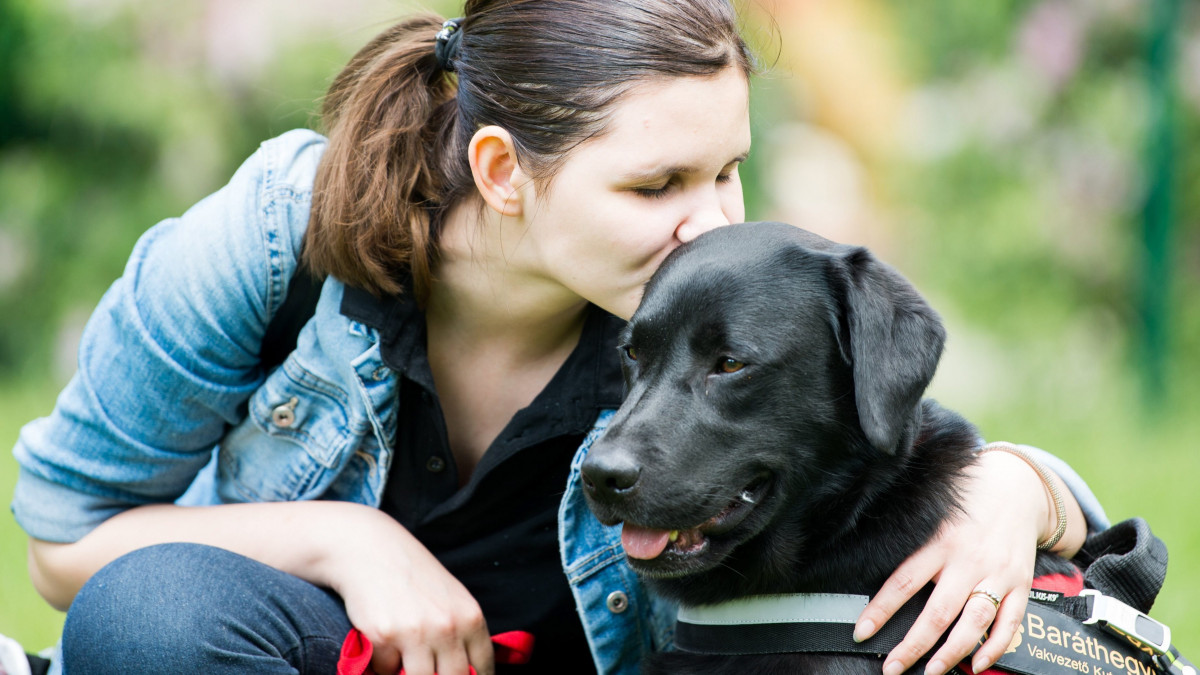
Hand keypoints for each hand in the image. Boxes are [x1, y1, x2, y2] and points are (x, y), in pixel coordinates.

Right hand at [325, 509, 494, 674]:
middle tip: (429, 667)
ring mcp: (416, 633)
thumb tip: (468, 674)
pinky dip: (383, 663)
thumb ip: (462, 634)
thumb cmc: (413, 576)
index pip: (482, 669)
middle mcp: (447, 627)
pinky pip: (386, 670)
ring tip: (404, 654)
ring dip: (408, 672)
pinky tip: (382, 638)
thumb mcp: (451, 600)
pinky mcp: (384, 637)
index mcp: (471, 618)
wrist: (370, 549)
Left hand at [854, 450, 1053, 674]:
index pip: (903, 582)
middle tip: (892, 669)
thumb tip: (866, 561)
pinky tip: (977, 665)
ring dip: (952, 652)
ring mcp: (997, 573)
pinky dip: (995, 647)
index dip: (880, 611)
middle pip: (938, 612)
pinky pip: (1010, 621)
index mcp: (938, 542)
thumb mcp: (932, 514)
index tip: (861, 633)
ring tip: (932, 672)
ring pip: (974, 621)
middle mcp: (967, 560)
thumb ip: (910, 543)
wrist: (1017, 486)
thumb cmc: (964, 503)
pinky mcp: (1021, 583)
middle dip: (913, 646)